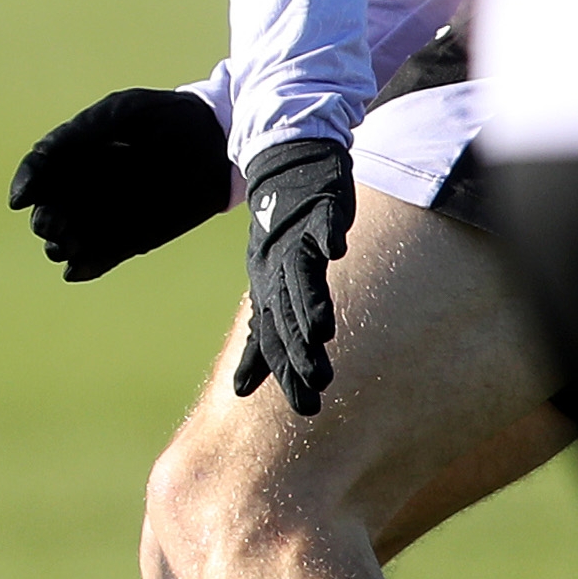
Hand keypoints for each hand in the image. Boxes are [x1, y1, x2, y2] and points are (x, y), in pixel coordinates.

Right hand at [7, 86, 234, 281]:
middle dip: (45, 222)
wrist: (216, 140)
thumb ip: (69, 141)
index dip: (27, 187)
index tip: (23, 199)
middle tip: (53, 224)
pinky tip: (78, 268)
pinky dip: (85, 267)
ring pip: (68, 241)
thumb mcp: (114, 116)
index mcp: (72, 156)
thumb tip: (24, 196)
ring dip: (62, 247)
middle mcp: (84, 189)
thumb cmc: (163, 117)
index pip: (38, 177)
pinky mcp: (130, 240)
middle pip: (48, 213)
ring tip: (68, 245)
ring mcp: (105, 216)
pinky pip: (98, 260)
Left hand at [229, 136, 356, 416]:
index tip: (306, 408)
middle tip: (317, 384)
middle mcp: (278, 269)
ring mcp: (296, 239)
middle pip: (287, 314)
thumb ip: (259, 338)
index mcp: (268, 290)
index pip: (275, 338)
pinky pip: (321, 224)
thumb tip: (240, 389)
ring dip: (311, 301)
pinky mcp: (318, 210)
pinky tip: (337, 251)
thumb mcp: (263, 290)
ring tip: (322, 330)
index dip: (286, 372)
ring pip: (301, 275)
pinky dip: (327, 236)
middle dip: (300, 350)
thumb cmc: (276, 240)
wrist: (282, 170)